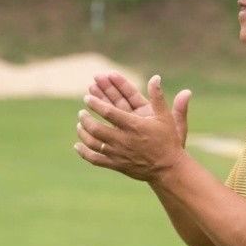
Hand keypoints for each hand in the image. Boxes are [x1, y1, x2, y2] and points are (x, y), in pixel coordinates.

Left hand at [74, 74, 188, 181]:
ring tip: (79, 124)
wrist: (168, 169)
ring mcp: (118, 153)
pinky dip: (83, 152)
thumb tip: (155, 77)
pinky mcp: (116, 165)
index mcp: (133, 125)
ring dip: (83, 132)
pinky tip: (77, 145)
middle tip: (81, 112)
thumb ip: (158, 97)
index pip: (108, 111)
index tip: (87, 98)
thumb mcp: (165, 117)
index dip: (95, 103)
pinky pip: (95, 159)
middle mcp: (123, 139)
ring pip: (93, 143)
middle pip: (96, 128)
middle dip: (85, 118)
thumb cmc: (167, 141)